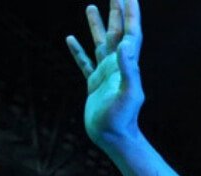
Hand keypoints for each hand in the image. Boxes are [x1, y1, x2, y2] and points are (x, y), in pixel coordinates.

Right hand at [66, 0, 145, 147]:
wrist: (112, 136)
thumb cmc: (122, 117)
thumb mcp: (128, 92)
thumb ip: (128, 69)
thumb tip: (125, 44)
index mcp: (127, 64)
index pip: (131, 32)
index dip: (131, 14)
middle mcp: (117, 65)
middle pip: (117, 32)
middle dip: (117, 12)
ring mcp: (105, 73)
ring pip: (100, 43)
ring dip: (97, 25)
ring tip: (92, 6)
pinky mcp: (93, 83)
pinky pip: (84, 62)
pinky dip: (78, 50)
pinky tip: (70, 39)